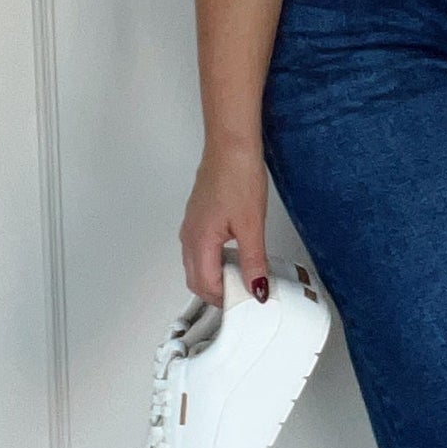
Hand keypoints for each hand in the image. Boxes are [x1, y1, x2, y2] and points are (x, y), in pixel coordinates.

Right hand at [179, 140, 270, 305]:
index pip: (206, 285)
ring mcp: (191, 225)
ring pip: (196, 265)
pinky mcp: (198, 216)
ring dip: (215, 277)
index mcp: (199, 241)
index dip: (226, 299)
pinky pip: (199, 250)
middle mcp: (189, 235)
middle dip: (218, 293)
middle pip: (196, 280)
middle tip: (244, 295)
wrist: (231, 145)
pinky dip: (213, 261)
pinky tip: (235, 255)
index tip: (247, 302)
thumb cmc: (237, 175)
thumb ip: (253, 261)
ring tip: (243, 277)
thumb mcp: (251, 225)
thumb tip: (257, 288)